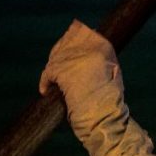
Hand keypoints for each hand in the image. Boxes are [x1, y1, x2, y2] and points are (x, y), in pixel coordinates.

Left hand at [39, 20, 155, 155]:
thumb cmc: (110, 103)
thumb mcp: (111, 75)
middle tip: (54, 68)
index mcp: (106, 47)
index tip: (64, 51)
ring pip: (56, 56)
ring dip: (51, 69)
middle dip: (59, 54)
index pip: (83, 33)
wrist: (107, 121)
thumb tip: (81, 53)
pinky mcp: (65, 72)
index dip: (71, 42)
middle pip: (67, 43)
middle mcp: (92, 48)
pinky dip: (44, 81)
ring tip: (51, 80)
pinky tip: (45, 89)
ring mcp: (77, 59)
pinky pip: (48, 71)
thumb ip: (98, 60)